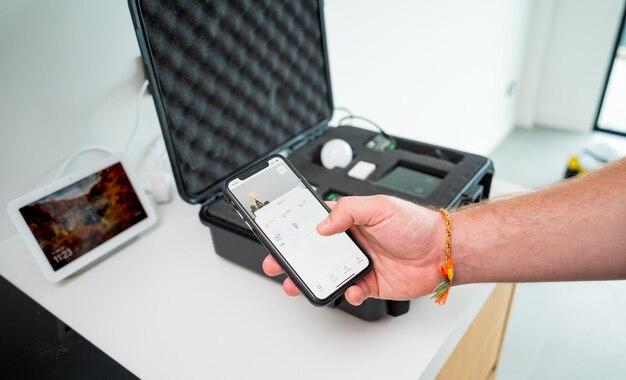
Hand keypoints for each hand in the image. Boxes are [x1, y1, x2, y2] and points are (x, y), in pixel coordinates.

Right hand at [262, 195, 444, 305]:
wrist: (442, 252)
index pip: (315, 224)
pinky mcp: (371, 284)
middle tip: (276, 264)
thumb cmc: (415, 224)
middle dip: (293, 259)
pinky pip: (351, 292)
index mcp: (350, 221)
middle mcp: (352, 242)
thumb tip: (322, 225)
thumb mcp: (379, 206)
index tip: (278, 236)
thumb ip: (348, 211)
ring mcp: (360, 264)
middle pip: (314, 252)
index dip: (295, 231)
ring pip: (327, 274)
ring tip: (298, 284)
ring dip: (312, 280)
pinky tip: (350, 289)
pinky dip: (347, 294)